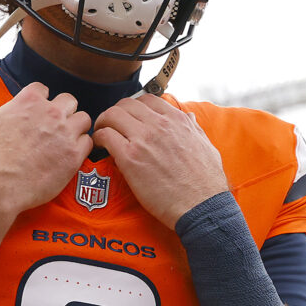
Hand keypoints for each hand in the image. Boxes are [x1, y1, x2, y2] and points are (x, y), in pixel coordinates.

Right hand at [0, 85, 92, 256]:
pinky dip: (80, 147)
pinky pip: (88, 143)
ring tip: (64, 140)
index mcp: (28, 100)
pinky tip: (69, 154)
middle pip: (69, 100)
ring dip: (75, 127)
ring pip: (83, 120)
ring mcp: (65, 134)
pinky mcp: (73, 156)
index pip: (43, 89)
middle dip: (62, 110)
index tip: (35, 113)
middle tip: (52, 126)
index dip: (39, 100)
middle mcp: (51, 112)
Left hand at [93, 94, 227, 227]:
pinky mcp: (130, 158)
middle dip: (115, 112)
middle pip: (125, 104)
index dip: (133, 107)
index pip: (147, 99)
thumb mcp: (206, 146)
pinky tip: (100, 147)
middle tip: (110, 125)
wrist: (200, 206)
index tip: (129, 118)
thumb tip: (189, 117)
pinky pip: (105, 136)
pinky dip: (98, 138)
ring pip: (111, 115)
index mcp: (177, 120)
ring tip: (101, 134)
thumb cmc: (206, 182)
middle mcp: (159, 125)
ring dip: (103, 123)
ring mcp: (143, 139)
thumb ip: (194, 129)